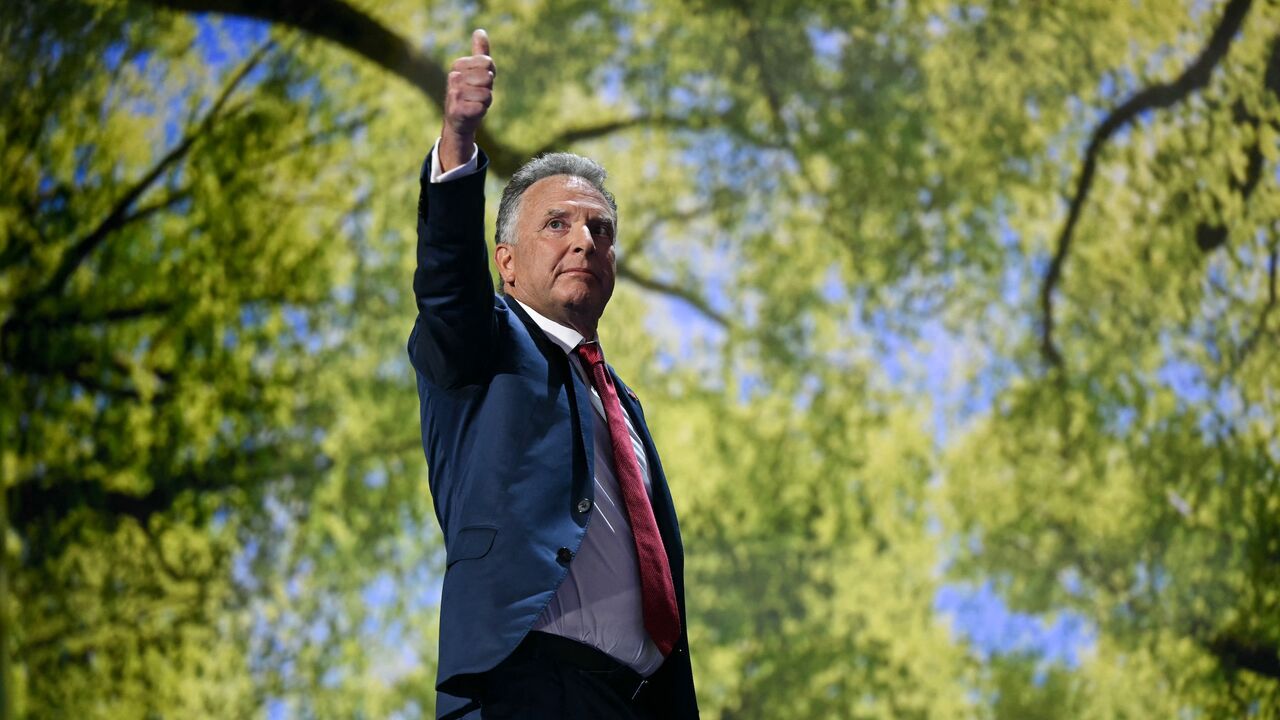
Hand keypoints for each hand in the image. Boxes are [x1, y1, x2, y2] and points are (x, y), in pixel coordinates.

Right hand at [439, 29, 493, 170]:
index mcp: (458, 65)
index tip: (479, 82)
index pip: (488, 63)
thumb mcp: (476, 71)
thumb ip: (480, 52)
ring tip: (474, 103)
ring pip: (486, 93)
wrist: (459, 121)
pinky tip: (472, 112)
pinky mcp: (457, 109)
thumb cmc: (470, 94)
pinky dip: (481, 111)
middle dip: (488, 89)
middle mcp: (453, 77)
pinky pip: (482, 106)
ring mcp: (453, 93)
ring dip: (485, 101)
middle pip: (488, 77)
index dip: (490, 75)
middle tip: (477, 95)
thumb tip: (480, 31)